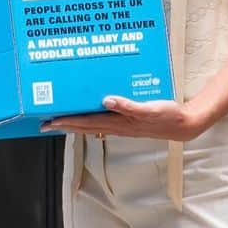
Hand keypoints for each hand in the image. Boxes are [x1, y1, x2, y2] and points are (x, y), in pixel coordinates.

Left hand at [41, 97, 208, 140]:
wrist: (183, 124)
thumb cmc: (167, 116)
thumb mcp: (149, 109)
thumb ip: (128, 105)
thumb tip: (106, 101)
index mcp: (119, 122)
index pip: (86, 122)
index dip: (67, 122)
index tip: (50, 122)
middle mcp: (117, 126)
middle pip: (84, 126)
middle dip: (64, 125)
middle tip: (45, 124)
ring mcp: (122, 126)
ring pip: (92, 125)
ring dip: (75, 123)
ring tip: (60, 121)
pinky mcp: (128, 123)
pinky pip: (104, 122)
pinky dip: (92, 120)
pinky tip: (90, 115)